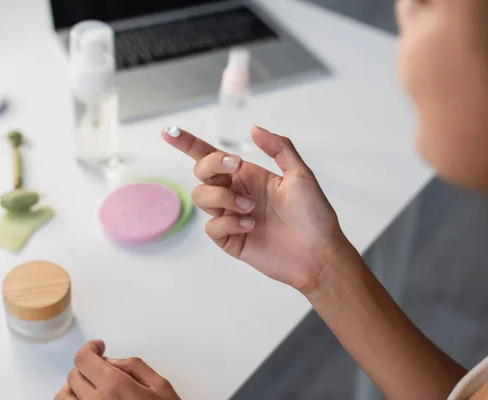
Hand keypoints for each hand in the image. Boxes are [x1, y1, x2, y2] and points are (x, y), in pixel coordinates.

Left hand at [55, 340, 180, 399]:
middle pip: (73, 375)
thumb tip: (112, 361)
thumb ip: (134, 367)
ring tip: (89, 385)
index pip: (84, 359)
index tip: (98, 347)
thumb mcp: (160, 386)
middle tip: (102, 367)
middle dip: (87, 366)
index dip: (89, 348)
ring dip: (73, 387)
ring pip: (63, 397)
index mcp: (115, 387)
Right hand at [162, 126, 348, 292]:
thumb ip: (278, 148)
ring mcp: (230, 216)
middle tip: (236, 167)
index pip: (210, 156)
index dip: (187, 143)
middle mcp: (234, 193)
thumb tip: (253, 129)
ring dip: (223, 197)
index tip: (169, 132)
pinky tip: (251, 227)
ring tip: (251, 208)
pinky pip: (211, 226)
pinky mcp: (229, 239)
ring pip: (201, 197)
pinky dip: (229, 223)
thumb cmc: (313, 214)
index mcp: (247, 175)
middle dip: (213, 166)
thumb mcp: (300, 174)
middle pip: (201, 172)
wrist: (317, 252)